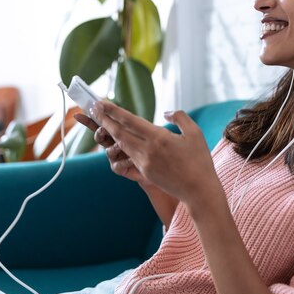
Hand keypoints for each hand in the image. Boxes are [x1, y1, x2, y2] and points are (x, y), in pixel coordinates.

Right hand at [74, 113, 150, 186]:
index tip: (77, 115)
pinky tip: (132, 160)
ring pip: (108, 150)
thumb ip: (122, 119)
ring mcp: (114, 156)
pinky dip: (124, 161)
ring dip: (115, 147)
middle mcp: (112, 142)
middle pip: (99, 135)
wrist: (153, 166)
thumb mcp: (137, 129)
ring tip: (124, 146)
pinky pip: (117, 164)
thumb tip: (106, 105)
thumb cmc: (147, 145)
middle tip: (103, 129)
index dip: (88, 119)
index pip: (99, 122)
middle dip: (100, 132)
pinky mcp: (119, 168)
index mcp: (115, 131)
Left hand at [90, 101, 224, 216]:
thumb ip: (179, 117)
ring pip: (122, 145)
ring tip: (102, 122)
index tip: (101, 103)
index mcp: (159, 137)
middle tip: (94, 108)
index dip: (113, 111)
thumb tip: (166, 113)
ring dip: (110, 132)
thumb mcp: (194, 132)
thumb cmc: (200, 160)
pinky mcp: (144, 173)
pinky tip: (118, 140)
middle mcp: (147, 150)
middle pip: (119, 132)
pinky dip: (122, 146)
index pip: (130, 120)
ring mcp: (144, 163)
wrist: (199, 190)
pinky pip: (129, 157)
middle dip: (105, 120)